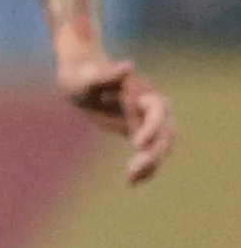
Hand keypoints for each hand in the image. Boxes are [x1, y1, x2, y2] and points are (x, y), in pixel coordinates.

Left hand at [58, 49, 172, 182]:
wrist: (81, 79)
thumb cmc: (81, 77)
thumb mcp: (87, 79)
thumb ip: (106, 76)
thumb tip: (128, 66)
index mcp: (140, 91)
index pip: (157, 110)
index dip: (152, 127)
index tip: (137, 144)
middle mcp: (149, 106)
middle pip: (165, 131)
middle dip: (154, 152)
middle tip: (133, 171)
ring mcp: (146, 119)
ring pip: (162, 144)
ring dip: (152, 163)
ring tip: (133, 180)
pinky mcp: (139, 130)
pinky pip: (150, 150)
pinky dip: (146, 166)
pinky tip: (133, 181)